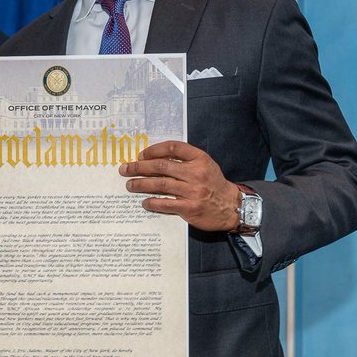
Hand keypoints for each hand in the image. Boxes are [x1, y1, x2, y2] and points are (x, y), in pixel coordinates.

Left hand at [119, 141, 239, 232]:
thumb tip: (155, 158)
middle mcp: (196, 173)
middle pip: (161, 166)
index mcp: (199, 159)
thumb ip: (185, 159)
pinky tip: (144, 202)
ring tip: (130, 184)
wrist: (231, 206)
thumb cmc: (213, 184)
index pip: (173, 147)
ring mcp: (193, 191)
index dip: (154, 150)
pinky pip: (165, 204)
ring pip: (160, 184)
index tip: (141, 155)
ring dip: (141, 184)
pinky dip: (152, 202)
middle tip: (125, 169)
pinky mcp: (190, 208)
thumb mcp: (205, 164)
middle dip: (139, 167)